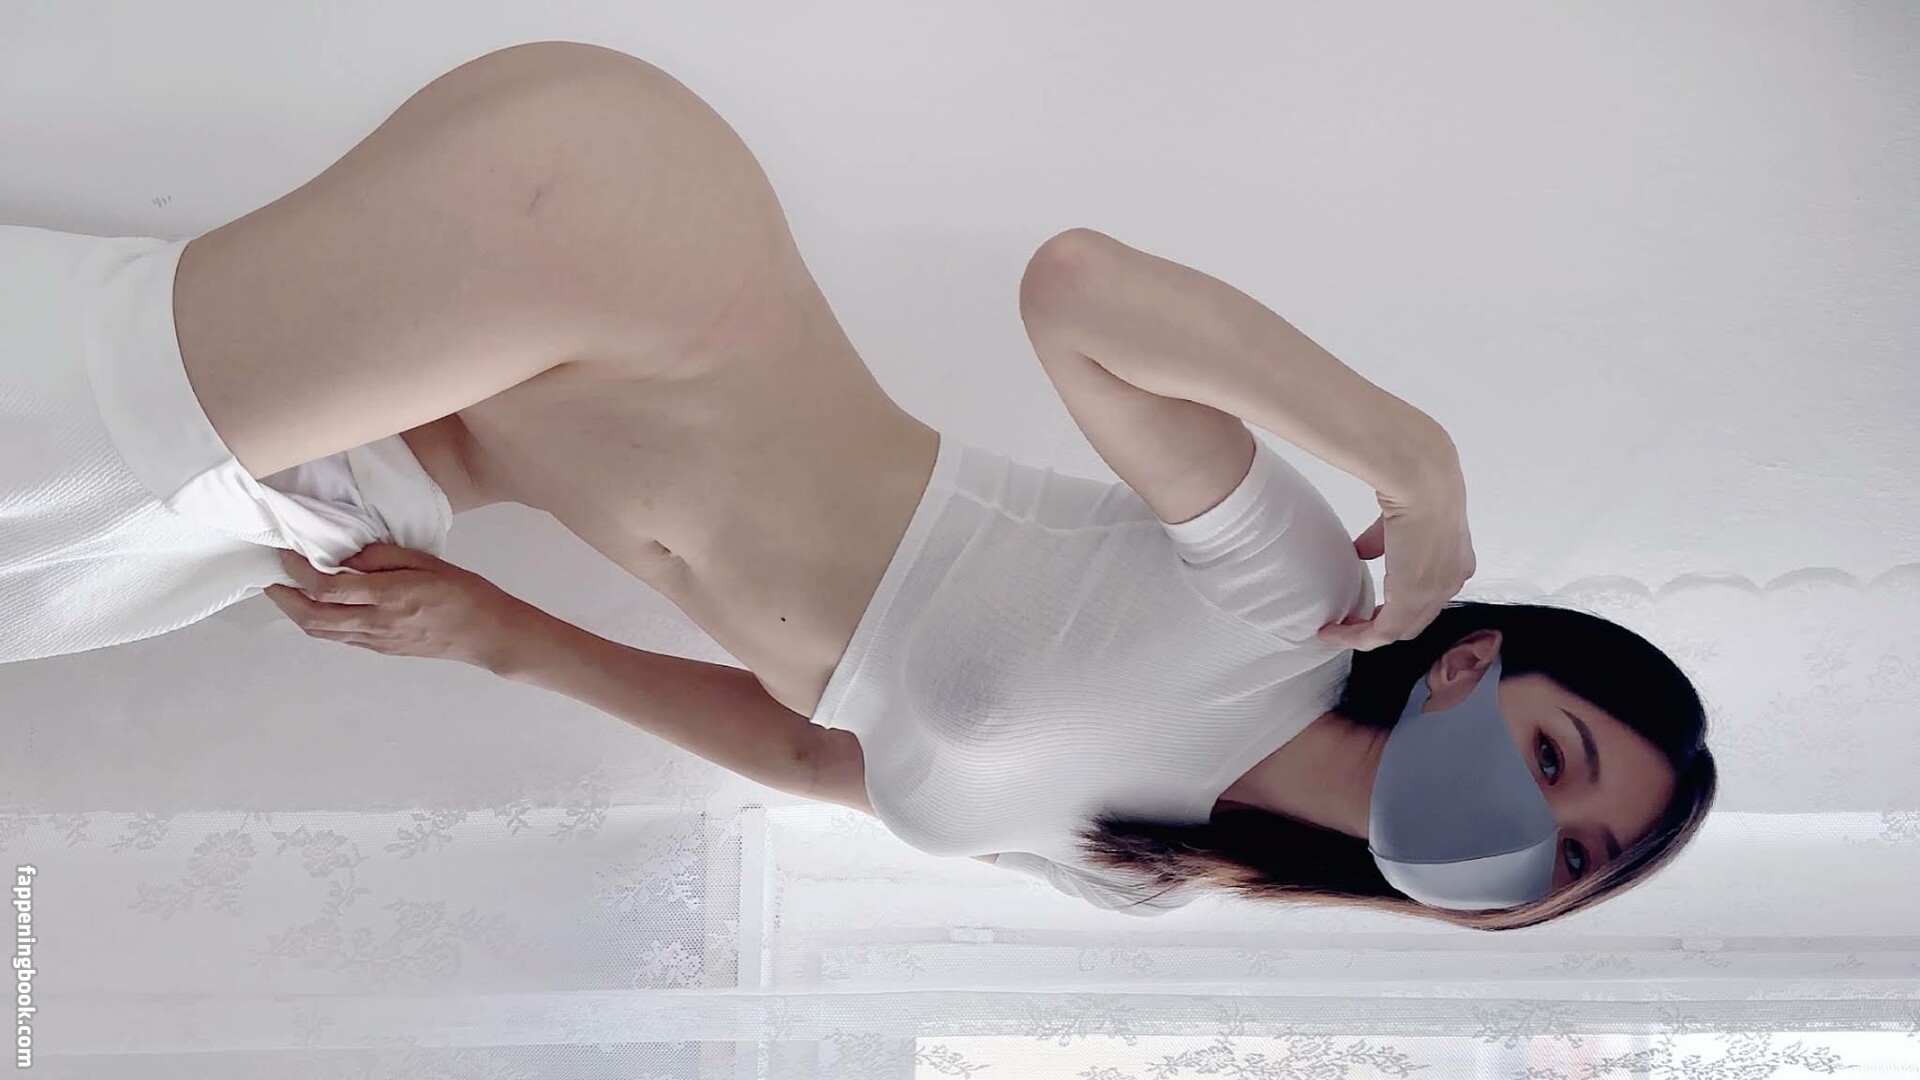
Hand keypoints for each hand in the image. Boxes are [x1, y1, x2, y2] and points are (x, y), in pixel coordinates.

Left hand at [263, 542, 534, 670]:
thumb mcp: (427, 561)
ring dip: (296, 613)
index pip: (327, 587)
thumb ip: (384, 556)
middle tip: (272, 579)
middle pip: (313, 616)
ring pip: (321, 632)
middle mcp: (375, 623)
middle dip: (284, 599)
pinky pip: (339, 637)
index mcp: (388, 596)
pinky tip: (321, 607)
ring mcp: (376, 641)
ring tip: (287, 594)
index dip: (298, 571)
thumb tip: (349, 555)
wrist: (487, 635)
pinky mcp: (382, 649)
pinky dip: (320, 622)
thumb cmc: (464, 592)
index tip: (287, 554)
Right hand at [1316, 482, 1475, 651]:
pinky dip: (1355, 636)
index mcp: (1455, 563)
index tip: (1367, 608)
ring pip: (1398, 632)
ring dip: (1364, 635)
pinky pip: (1382, 632)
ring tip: (1336, 631)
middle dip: (1378, 627)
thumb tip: (1361, 552)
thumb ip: (1380, 541)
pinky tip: (1334, 631)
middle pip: (1413, 622)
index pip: (1426, 600)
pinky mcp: (1412, 598)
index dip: (1395, 608)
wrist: (1423, 480)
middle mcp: (1451, 582)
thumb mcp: (1397, 519)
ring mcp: (1435, 593)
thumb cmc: (1417, 484)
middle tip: (1348, 624)